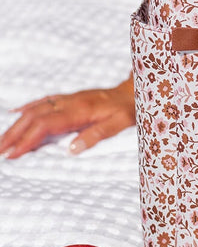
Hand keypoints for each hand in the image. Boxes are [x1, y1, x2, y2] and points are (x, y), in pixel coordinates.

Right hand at [0, 76, 134, 159]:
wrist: (135, 91)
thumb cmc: (129, 109)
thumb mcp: (120, 124)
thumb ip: (97, 135)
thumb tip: (72, 149)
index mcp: (79, 110)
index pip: (46, 125)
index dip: (27, 139)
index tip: (13, 154)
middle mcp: (69, 102)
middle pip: (33, 117)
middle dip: (14, 134)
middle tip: (0, 151)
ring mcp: (67, 99)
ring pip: (35, 109)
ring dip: (16, 125)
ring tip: (2, 141)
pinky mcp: (69, 98)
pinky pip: (43, 101)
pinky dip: (27, 108)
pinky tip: (15, 114)